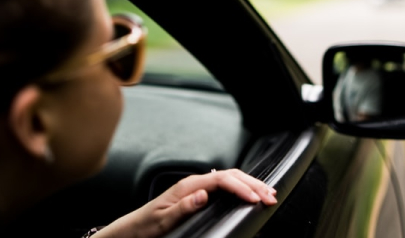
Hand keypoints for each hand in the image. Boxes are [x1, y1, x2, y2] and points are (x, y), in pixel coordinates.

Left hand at [94, 169, 276, 237]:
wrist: (133, 229)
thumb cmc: (146, 226)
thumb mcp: (162, 221)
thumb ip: (183, 206)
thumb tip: (203, 194)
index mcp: (189, 185)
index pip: (222, 179)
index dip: (241, 187)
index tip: (255, 198)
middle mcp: (195, 182)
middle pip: (231, 175)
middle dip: (253, 183)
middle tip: (271, 195)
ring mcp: (198, 186)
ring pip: (230, 178)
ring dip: (250, 184)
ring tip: (267, 192)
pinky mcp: (199, 194)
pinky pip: (225, 185)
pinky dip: (241, 188)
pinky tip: (249, 192)